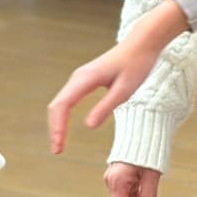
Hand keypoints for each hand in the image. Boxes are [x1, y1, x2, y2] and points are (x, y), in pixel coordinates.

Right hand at [46, 2, 185, 153]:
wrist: (141, 44)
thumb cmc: (136, 65)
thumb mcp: (125, 90)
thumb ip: (106, 107)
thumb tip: (88, 126)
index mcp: (85, 79)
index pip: (63, 106)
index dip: (58, 127)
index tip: (59, 146)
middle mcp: (78, 77)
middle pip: (57, 106)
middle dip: (54, 129)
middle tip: (57, 151)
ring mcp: (79, 78)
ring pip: (60, 103)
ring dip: (57, 123)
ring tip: (59, 144)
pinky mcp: (84, 81)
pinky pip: (67, 100)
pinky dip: (63, 116)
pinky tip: (64, 128)